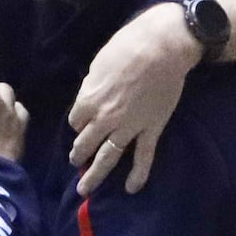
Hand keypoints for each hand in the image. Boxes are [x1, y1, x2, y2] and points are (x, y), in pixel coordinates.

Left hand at [68, 3, 194, 194]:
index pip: (75, 121)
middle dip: (78, 154)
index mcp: (88, 100)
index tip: (82, 122)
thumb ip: (92, 86)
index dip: (78, 123)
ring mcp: (128, 128)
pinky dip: (138, 175)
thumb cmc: (127, 46)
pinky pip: (143, 157)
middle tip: (74, 161)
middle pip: (85, 143)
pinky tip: (131, 188)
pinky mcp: (151, 130)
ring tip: (84, 188)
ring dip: (94, 175)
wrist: (161, 47)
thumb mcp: (98, 63)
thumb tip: (90, 96)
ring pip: (107, 157)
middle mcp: (104, 119)